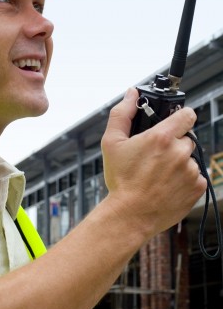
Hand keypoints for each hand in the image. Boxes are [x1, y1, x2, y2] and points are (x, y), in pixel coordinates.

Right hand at [100, 87, 206, 238]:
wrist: (131, 214)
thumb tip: (131, 94)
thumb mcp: (111, 143)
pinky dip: (183, 178)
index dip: (180, 116)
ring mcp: (191, 171)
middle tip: (154, 155)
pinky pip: (195, 176)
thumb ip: (122, 114)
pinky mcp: (197, 187)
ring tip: (158, 173)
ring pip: (189, 158)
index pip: (187, 114)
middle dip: (172, 143)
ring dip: (178, 161)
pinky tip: (166, 184)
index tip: (173, 122)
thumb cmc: (120, 180)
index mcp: (161, 138)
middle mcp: (180, 152)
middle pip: (185, 138)